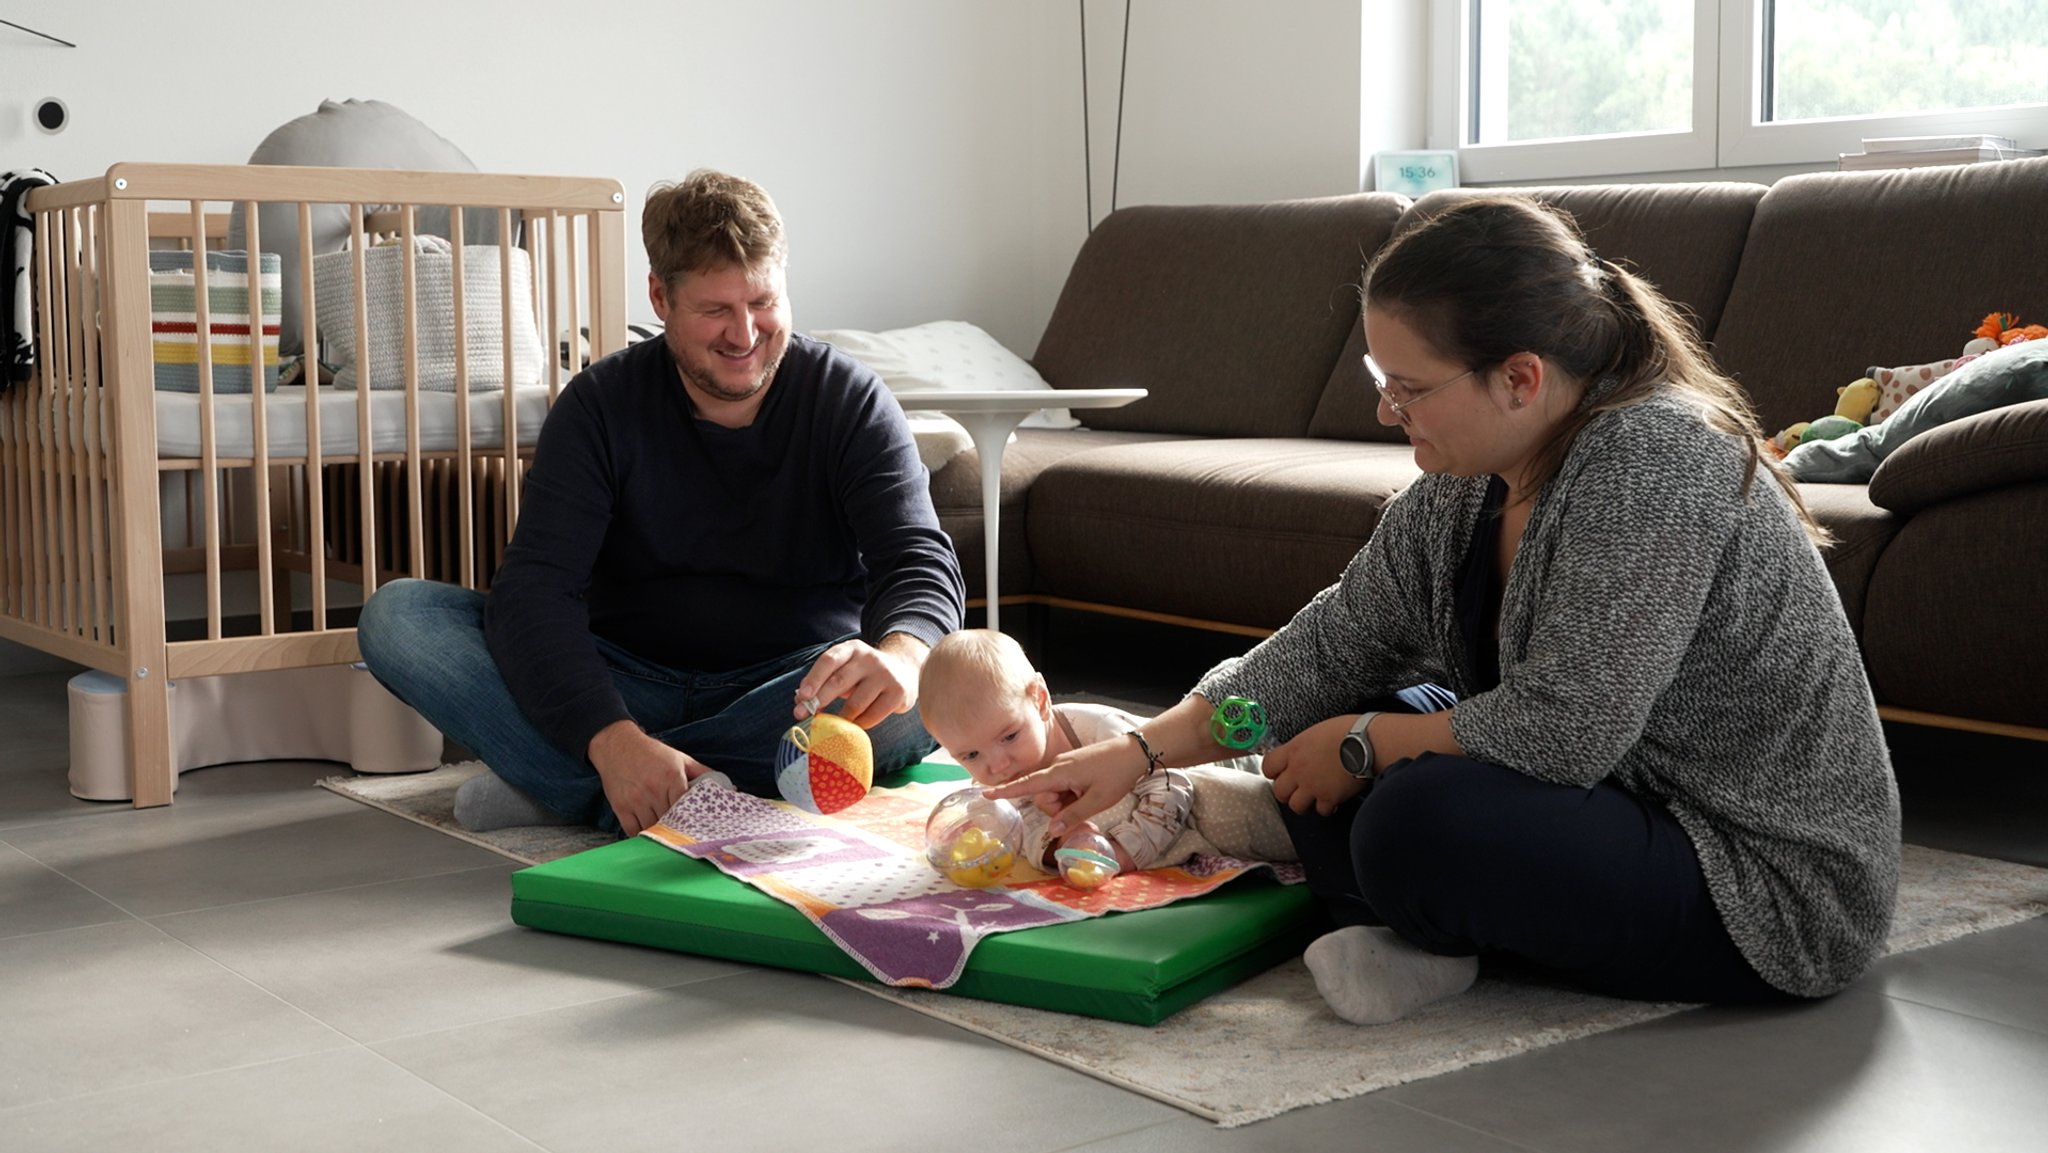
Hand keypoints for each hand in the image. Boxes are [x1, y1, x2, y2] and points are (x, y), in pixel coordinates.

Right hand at [587, 720, 706, 836]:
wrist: (617, 745)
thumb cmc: (651, 753)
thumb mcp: (680, 758)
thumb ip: (702, 772)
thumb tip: (728, 786)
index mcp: (672, 777)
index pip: (686, 807)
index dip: (691, 818)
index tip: (695, 825)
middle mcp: (654, 790)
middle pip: (670, 820)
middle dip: (676, 827)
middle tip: (682, 834)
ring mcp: (636, 800)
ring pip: (652, 828)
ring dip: (659, 832)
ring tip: (665, 834)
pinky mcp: (621, 807)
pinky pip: (633, 831)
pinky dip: (641, 835)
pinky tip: (647, 832)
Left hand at [793, 635, 923, 727]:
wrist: (904, 671)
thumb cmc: (864, 675)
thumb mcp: (845, 670)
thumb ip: (824, 682)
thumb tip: (800, 701)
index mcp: (852, 649)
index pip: (829, 660)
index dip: (814, 678)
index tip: (802, 696)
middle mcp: (869, 658)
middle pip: (839, 681)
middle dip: (819, 700)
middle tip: (803, 715)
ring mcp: (885, 675)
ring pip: (855, 704)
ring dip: (841, 718)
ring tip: (834, 724)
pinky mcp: (898, 692)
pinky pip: (872, 715)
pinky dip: (859, 724)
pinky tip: (855, 724)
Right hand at [985, 736, 1149, 839]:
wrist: (1134, 752)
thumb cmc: (1117, 774)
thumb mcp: (1097, 800)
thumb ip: (1073, 816)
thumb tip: (1051, 830)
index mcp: (1060, 773)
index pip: (1027, 784)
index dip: (1007, 791)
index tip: (986, 793)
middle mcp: (1057, 767)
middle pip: (1043, 796)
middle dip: (1057, 807)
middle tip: (1082, 805)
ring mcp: (1064, 766)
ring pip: (1053, 793)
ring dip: (1066, 802)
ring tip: (1088, 796)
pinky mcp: (1071, 767)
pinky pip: (1062, 786)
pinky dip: (1071, 795)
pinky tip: (1088, 792)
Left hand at [1262, 714, 1368, 815]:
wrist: (1367, 742)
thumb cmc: (1348, 730)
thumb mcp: (1317, 732)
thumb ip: (1304, 746)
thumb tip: (1303, 753)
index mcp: (1294, 750)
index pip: (1268, 766)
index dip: (1273, 772)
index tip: (1281, 773)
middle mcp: (1299, 770)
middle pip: (1279, 791)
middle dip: (1288, 792)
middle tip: (1298, 788)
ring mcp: (1313, 785)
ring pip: (1295, 806)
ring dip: (1304, 803)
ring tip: (1315, 797)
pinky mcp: (1329, 797)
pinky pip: (1321, 811)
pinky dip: (1327, 808)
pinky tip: (1334, 800)